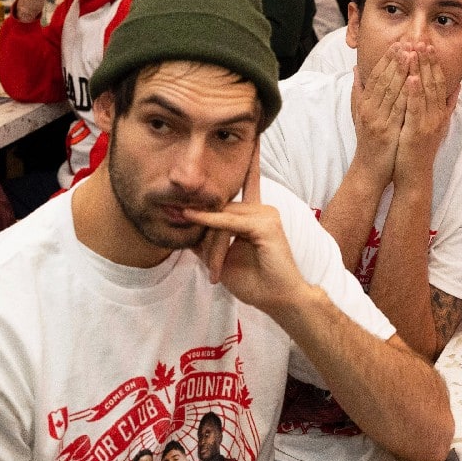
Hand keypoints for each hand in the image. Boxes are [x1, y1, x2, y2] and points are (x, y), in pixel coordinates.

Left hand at [187, 142, 310, 312]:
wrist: (278, 299)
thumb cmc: (254, 281)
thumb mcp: (221, 257)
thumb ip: (206, 239)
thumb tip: (184, 224)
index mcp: (254, 214)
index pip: (235, 191)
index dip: (223, 184)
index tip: (224, 160)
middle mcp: (262, 209)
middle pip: (220, 207)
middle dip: (203, 229)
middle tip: (197, 251)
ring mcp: (266, 214)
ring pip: (223, 215)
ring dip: (209, 237)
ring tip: (212, 267)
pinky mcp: (266, 224)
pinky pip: (230, 221)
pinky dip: (211, 221)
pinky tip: (192, 217)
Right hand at [350, 43, 411, 186]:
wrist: (370, 170)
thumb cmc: (368, 141)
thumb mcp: (359, 114)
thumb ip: (359, 92)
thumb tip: (356, 69)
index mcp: (364, 103)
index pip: (376, 76)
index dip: (386, 59)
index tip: (397, 44)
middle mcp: (369, 109)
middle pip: (383, 79)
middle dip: (395, 59)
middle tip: (407, 41)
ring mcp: (378, 120)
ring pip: (391, 91)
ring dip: (401, 71)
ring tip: (411, 54)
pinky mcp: (387, 131)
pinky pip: (398, 109)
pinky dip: (406, 94)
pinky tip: (414, 81)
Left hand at [393, 44, 450, 188]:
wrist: (414, 174)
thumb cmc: (419, 149)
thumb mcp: (436, 124)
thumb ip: (446, 105)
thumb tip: (455, 88)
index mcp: (438, 111)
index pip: (438, 81)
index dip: (433, 63)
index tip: (427, 45)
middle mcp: (437, 114)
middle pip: (434, 82)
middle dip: (428, 60)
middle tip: (422, 40)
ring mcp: (428, 122)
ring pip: (426, 91)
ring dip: (421, 69)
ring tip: (416, 51)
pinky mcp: (417, 131)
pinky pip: (416, 108)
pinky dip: (414, 92)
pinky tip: (411, 77)